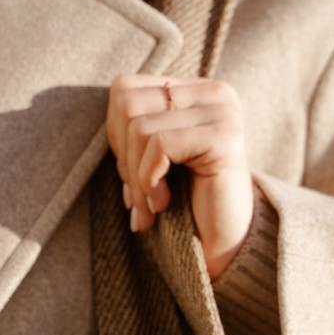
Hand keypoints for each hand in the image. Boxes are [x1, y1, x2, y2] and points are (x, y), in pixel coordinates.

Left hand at [106, 74, 255, 281]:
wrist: (225, 246)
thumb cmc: (188, 205)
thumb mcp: (155, 160)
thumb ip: (134, 130)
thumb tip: (108, 119)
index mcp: (195, 90)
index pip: (125, 88)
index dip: (115, 134)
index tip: (130, 174)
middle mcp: (214, 93)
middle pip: (127, 103)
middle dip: (122, 156)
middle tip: (138, 196)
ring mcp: (222, 112)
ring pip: (140, 128)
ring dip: (135, 178)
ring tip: (150, 206)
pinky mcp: (222, 137)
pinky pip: (159, 145)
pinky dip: (149, 181)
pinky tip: (164, 204)